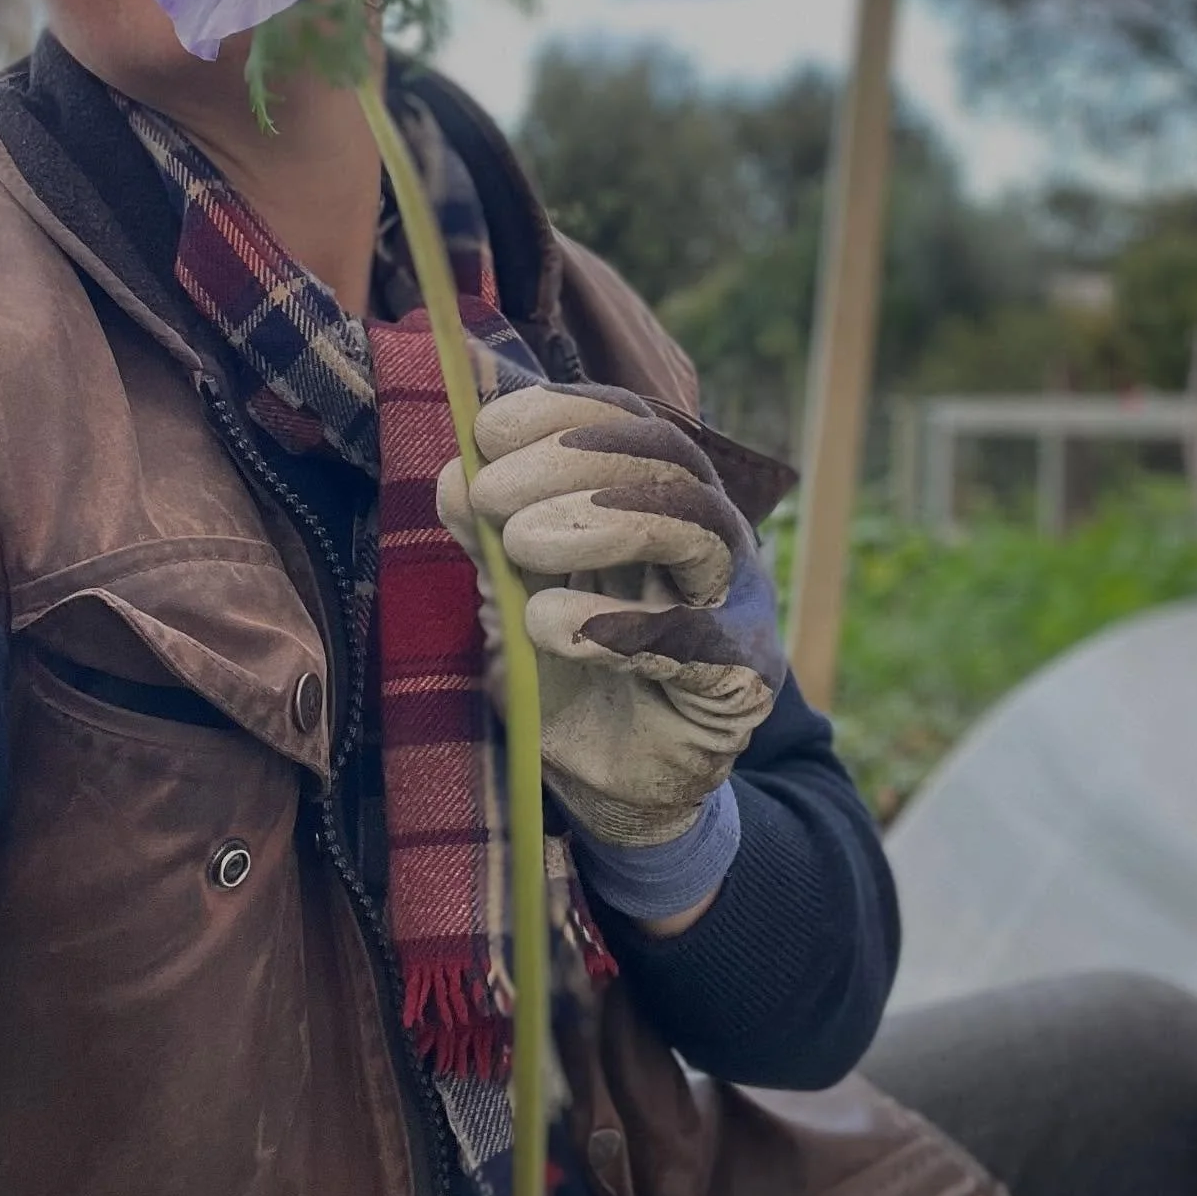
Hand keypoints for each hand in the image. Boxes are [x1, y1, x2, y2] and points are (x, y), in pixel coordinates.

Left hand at [437, 383, 785, 851]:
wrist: (614, 784)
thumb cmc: (570, 671)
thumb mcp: (514, 596)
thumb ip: (490, 538)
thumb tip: (456, 474)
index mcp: (659, 499)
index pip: (630, 423)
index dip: (564, 411)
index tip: (488, 428)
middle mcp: (710, 533)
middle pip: (665, 460)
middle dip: (571, 463)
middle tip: (492, 493)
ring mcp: (735, 600)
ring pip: (695, 524)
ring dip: (603, 522)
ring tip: (520, 545)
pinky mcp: (740, 675)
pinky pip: (692, 637)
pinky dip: (619, 625)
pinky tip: (553, 625)